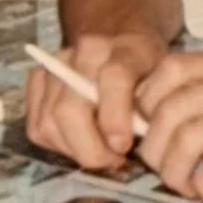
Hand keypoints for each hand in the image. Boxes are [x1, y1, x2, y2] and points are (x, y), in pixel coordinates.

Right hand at [24, 32, 161, 168]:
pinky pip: (38, 129)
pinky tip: (82, 141)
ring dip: (75, 150)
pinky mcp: (37, 79)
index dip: (116, 118)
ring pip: (49, 124)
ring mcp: (56, 64)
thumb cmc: (149, 72)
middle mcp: (85, 51)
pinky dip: (59, 145)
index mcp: (126, 48)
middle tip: (112, 160)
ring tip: (100, 152)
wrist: (123, 42)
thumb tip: (139, 145)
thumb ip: (154, 111)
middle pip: (69, 109)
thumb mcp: (165, 87)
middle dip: (89, 147)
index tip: (123, 147)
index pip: (114, 78)